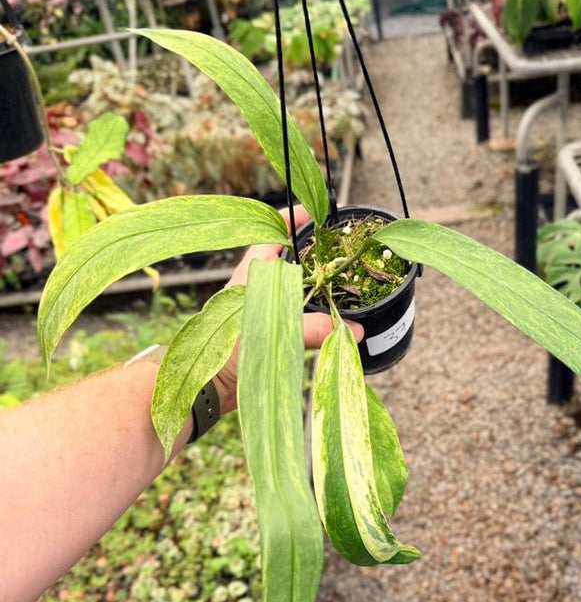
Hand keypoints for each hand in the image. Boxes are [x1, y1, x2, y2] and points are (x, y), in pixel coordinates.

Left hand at [214, 206, 363, 413]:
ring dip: (316, 284)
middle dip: (314, 252)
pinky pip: (295, 313)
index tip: (318, 213)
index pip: (272, 231)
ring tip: (344, 281)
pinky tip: (331, 319)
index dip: (293, 218)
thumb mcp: (268, 333)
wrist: (207, 389)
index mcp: (252, 274)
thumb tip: (353, 329)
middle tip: (342, 250)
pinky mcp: (266, 329)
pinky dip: (313, 311)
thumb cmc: (226, 354)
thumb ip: (308, 328)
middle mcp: (257, 286)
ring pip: (294, 286)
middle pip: (289, 257)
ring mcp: (262, 307)